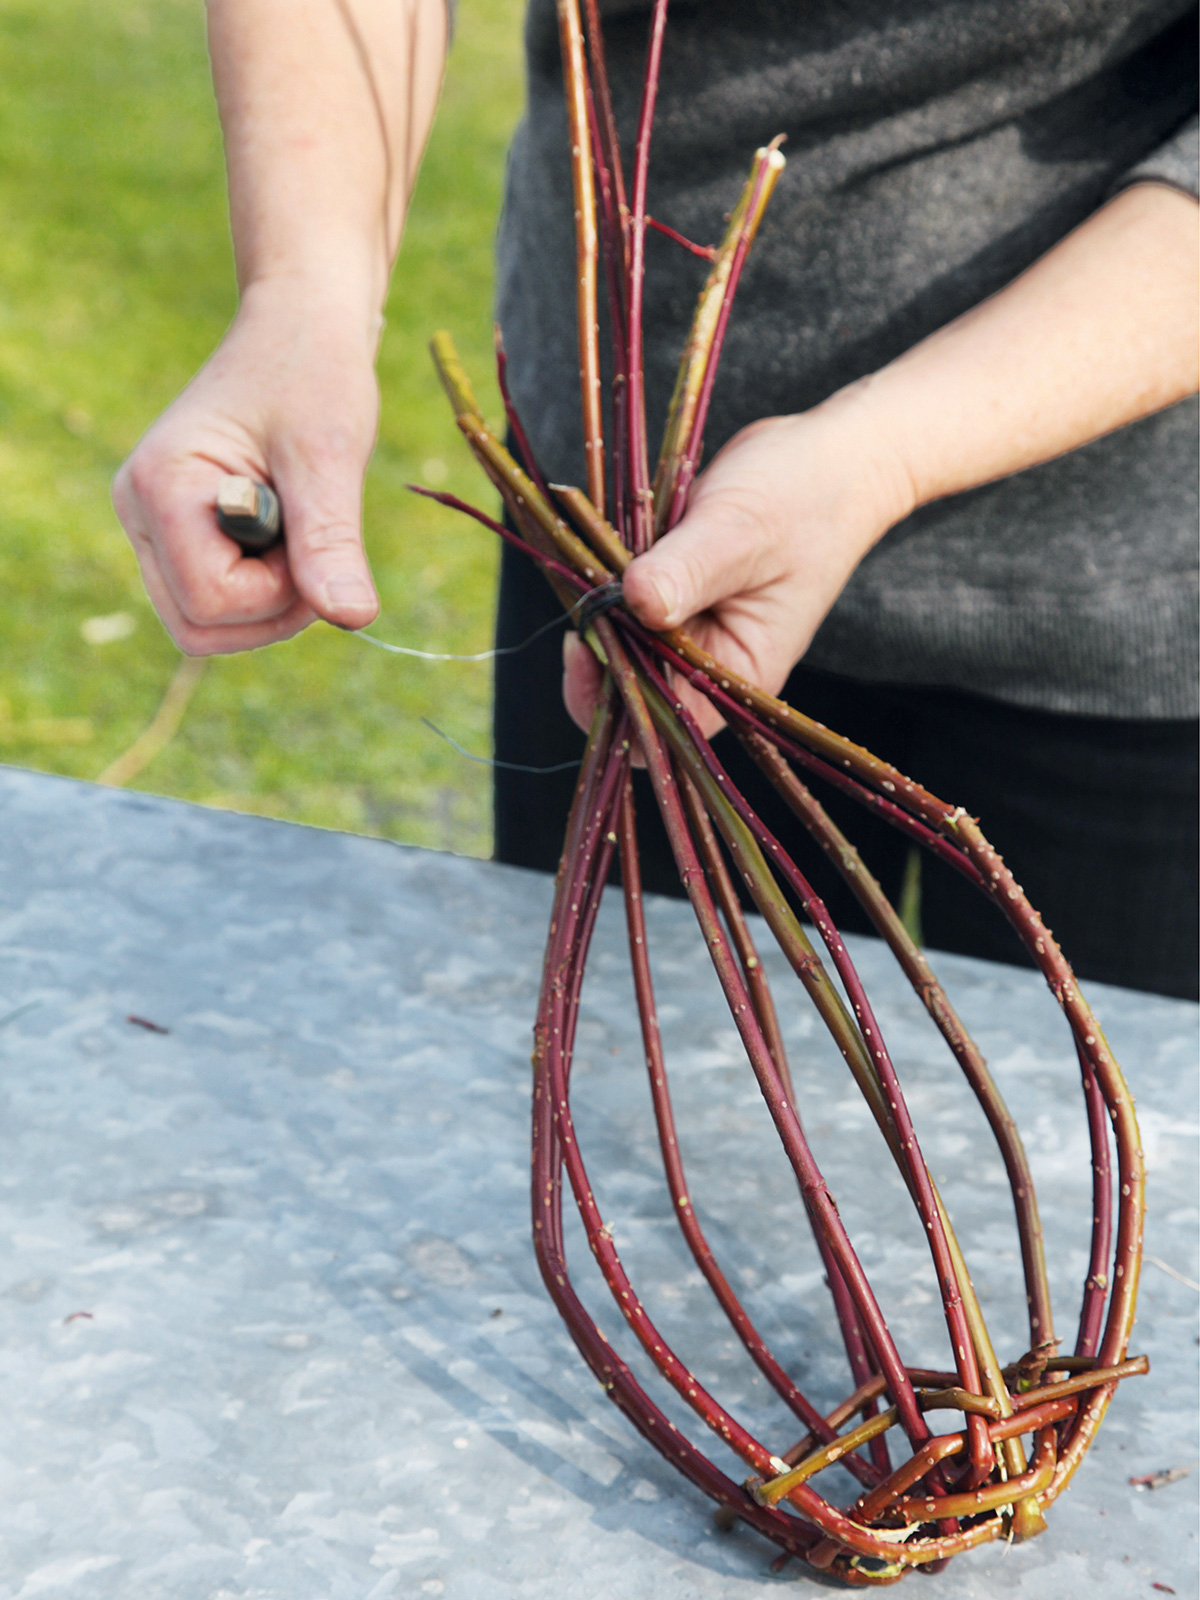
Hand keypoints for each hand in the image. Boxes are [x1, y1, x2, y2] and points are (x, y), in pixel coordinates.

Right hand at [112, 277, 382, 654]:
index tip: (314, 533)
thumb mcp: (329, 455)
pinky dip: (263, 592)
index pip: (210, 601)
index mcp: (160, 486)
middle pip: (197, 626)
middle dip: (272, 610)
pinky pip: (213, 602)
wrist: (301, 328)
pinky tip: (287, 537)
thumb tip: (353, 618)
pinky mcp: (177, 535)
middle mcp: (138, 511)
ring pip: (202, 625)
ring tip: (300, 535)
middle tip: (314, 545)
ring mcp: (152, 526)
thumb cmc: (314, 374)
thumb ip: (331, 540)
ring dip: (269, 606)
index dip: (279, 592)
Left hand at [562, 386, 914, 740]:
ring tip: (595, 554)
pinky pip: (621, 600)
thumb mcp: (743, 530)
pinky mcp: (670, 592)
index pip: (660, 723)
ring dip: (596, 604)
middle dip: (596, 643)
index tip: (582, 644)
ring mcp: (686, 627)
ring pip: (615, 640)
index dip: (609, 699)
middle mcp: (706, 662)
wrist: (829, 457)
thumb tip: (637, 601)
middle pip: (625, 686)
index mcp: (736, 676)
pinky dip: (603, 577)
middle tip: (582, 583)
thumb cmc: (805, 496)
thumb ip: (689, 570)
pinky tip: (602, 541)